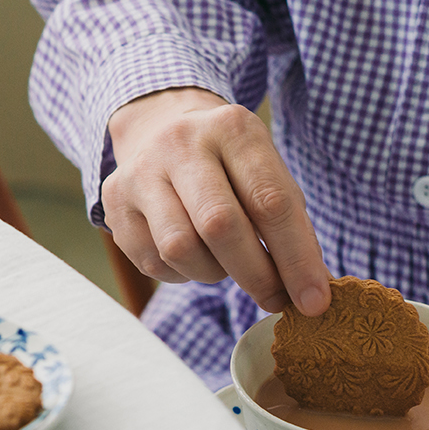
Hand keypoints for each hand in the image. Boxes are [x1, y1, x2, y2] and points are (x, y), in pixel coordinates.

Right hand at [104, 87, 329, 314]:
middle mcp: (181, 143)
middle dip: (256, 275)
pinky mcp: (115, 203)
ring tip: (224, 263)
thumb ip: (288, 224)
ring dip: (213, 273)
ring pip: (180, 249)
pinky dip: (182, 273)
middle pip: (220, 225)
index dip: (297, 259)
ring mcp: (140, 172)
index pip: (270, 202)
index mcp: (232, 128)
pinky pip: (153, 262)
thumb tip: (309, 290)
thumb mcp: (264, 171)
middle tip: (275, 299)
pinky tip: (192, 256)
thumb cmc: (227, 164)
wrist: (159, 127)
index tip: (314, 301)